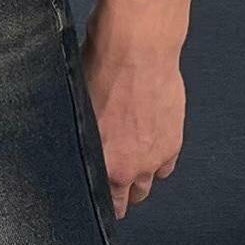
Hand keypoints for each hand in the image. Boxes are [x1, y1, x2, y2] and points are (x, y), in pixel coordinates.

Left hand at [80, 0, 187, 218]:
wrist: (138, 46)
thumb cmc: (100, 66)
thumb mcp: (76, 102)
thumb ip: (79, 132)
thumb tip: (72, 139)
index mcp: (98, 159)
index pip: (97, 198)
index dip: (92, 195)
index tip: (88, 193)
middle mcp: (128, 166)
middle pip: (123, 198)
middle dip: (114, 193)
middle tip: (108, 183)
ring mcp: (153, 156)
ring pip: (145, 185)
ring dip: (137, 179)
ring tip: (128, 168)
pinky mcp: (173, 142)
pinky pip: (165, 168)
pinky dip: (157, 162)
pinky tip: (147, 151)